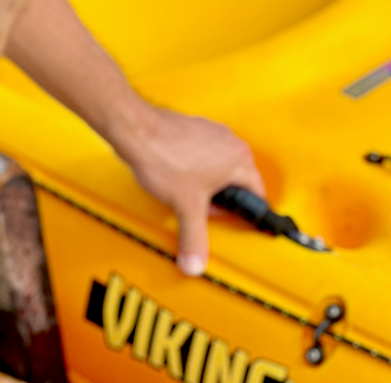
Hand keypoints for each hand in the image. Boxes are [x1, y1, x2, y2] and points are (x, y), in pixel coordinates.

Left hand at [115, 105, 264, 276]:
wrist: (133, 129)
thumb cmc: (162, 155)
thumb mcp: (185, 207)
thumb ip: (194, 239)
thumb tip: (195, 262)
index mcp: (239, 158)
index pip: (257, 194)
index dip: (243, 213)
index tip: (236, 222)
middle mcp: (228, 140)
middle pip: (236, 181)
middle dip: (220, 199)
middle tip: (203, 210)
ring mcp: (209, 130)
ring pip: (217, 166)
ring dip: (205, 183)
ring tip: (186, 191)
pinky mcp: (191, 126)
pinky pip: (200, 153)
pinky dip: (192, 167)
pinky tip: (175, 175)